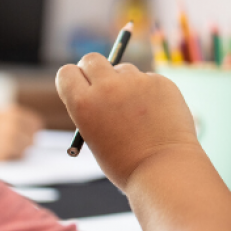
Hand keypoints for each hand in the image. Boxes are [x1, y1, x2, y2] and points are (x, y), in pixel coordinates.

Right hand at [0, 105, 43, 160]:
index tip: (26, 135)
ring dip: (14, 154)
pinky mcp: (0, 157)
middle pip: (32, 141)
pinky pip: (10, 162)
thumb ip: (12, 123)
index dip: (30, 132)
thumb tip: (31, 135)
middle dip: (23, 144)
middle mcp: (13, 127)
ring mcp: (8, 143)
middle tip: (10, 145)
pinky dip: (4, 160)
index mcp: (13, 114)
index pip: (36, 125)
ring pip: (23, 153)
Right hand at [55, 54, 200, 186]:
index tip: (81, 85)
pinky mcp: (159, 82)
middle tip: (104, 81)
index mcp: (83, 104)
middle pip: (92, 59)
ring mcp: (135, 82)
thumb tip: (98, 86)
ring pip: (124, 70)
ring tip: (139, 116)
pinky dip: (151, 92)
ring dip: (126, 83)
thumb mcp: (96, 137)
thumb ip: (93, 109)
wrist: (164, 171)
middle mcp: (106, 87)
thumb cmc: (126, 163)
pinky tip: (158, 116)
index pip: (66, 73)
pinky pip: (148, 80)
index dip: (74, 79)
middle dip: (95, 68)